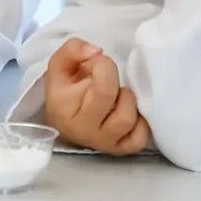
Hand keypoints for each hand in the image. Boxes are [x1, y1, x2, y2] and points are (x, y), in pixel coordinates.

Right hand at [43, 38, 150, 154]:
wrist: (63, 123)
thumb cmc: (63, 91)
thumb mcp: (59, 65)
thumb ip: (73, 50)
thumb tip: (98, 51)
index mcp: (65, 109)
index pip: (103, 85)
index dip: (104, 65)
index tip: (93, 63)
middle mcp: (85, 131)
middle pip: (119, 101)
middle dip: (115, 81)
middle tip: (104, 79)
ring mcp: (104, 143)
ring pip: (129, 119)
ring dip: (126, 101)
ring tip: (114, 97)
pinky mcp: (121, 151)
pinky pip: (140, 138)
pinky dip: (139, 123)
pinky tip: (125, 112)